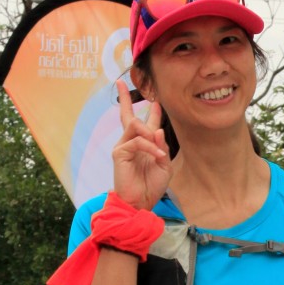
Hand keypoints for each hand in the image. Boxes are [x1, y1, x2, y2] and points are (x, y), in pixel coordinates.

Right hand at [111, 81, 171, 210]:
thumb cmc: (152, 186)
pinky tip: (157, 156)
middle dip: (123, 99)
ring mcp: (123, 146)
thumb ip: (162, 147)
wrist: (141, 202)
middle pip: (127, 116)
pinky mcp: (119, 152)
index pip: (145, 123)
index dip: (151, 111)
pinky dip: (150, 147)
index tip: (155, 100)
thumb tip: (157, 130)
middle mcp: (131, 143)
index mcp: (143, 145)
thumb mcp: (164, 166)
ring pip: (135, 125)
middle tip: (119, 82)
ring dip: (149, 134)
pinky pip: (137, 141)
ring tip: (158, 151)